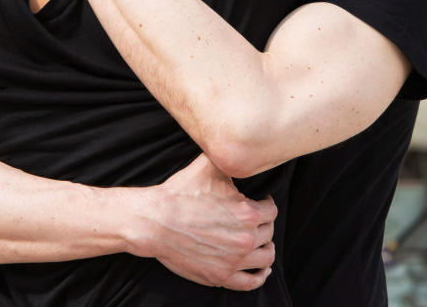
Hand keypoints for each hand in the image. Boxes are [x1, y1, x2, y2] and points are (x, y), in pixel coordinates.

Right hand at [130, 154, 275, 290]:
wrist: (155, 221)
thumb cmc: (181, 193)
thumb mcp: (209, 166)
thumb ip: (229, 157)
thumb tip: (240, 144)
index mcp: (248, 213)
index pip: (272, 211)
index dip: (267, 204)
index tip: (262, 201)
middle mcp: (246, 239)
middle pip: (269, 233)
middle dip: (264, 225)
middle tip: (256, 220)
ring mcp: (234, 260)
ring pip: (266, 257)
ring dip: (266, 248)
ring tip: (262, 243)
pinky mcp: (220, 276)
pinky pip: (251, 282)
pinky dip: (260, 276)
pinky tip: (262, 269)